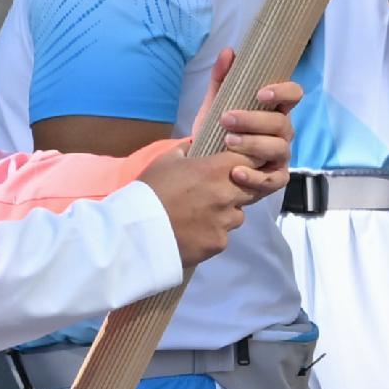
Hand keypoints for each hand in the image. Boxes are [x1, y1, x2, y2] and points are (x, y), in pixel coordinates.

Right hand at [138, 140, 264, 266]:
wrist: (136, 231)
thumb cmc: (150, 190)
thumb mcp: (165, 160)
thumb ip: (186, 150)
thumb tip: (196, 144)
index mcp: (216, 170)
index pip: (251, 159)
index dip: (250, 161)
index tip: (245, 163)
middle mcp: (227, 195)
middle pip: (251, 189)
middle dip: (240, 189)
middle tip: (219, 191)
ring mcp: (225, 222)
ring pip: (238, 215)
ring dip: (227, 213)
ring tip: (202, 214)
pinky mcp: (219, 243)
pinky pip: (224, 235)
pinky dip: (214, 233)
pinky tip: (195, 232)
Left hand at [207, 69, 300, 179]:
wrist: (206, 162)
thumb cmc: (219, 130)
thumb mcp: (216, 104)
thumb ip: (221, 79)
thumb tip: (228, 52)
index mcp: (274, 109)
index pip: (294, 95)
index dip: (283, 92)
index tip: (260, 93)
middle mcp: (282, 132)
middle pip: (282, 123)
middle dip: (254, 120)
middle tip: (226, 119)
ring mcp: (281, 156)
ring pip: (279, 149)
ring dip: (253, 144)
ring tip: (228, 142)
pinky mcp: (275, 179)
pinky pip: (274, 180)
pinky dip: (255, 177)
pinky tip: (236, 172)